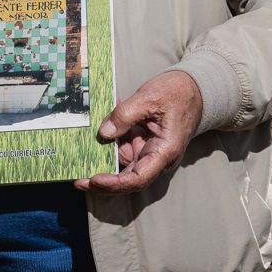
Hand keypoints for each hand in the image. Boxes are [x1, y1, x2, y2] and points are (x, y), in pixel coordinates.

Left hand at [75, 71, 202, 193]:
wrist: (194, 88)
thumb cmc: (178, 93)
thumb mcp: (149, 98)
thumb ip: (126, 115)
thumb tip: (104, 133)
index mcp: (164, 152)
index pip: (138, 179)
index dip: (114, 183)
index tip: (94, 180)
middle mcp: (156, 157)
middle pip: (127, 178)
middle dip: (102, 180)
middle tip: (77, 179)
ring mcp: (149, 151)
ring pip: (121, 161)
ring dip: (103, 153)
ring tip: (83, 142)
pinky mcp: (143, 142)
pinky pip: (123, 145)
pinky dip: (111, 137)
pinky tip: (102, 121)